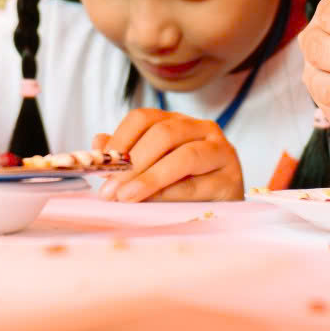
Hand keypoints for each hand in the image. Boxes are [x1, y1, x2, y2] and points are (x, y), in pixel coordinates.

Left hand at [97, 107, 241, 202]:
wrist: (223, 212)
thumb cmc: (184, 188)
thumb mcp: (153, 168)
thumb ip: (128, 156)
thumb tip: (98, 144)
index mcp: (179, 122)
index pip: (144, 118)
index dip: (119, 139)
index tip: (101, 165)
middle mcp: (203, 130)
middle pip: (164, 134)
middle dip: (133, 162)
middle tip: (110, 189)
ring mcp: (221, 153)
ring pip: (184, 157)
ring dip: (150, 178)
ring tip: (126, 197)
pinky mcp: (231, 181)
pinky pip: (197, 185)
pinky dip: (170, 193)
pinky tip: (153, 203)